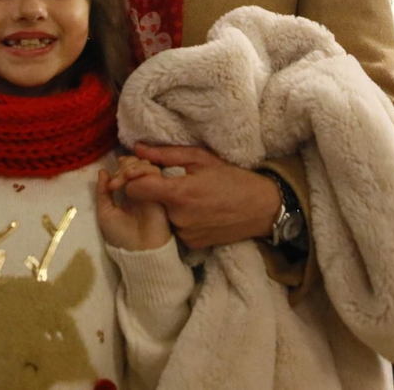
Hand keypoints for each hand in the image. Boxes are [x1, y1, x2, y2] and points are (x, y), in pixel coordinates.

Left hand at [96, 157, 172, 250]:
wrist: (137, 250)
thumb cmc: (120, 236)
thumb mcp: (105, 212)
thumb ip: (102, 192)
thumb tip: (103, 171)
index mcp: (128, 193)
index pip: (127, 169)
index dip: (120, 167)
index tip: (110, 180)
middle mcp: (141, 189)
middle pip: (137, 164)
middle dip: (125, 166)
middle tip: (115, 181)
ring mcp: (151, 189)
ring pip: (147, 166)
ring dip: (132, 167)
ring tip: (121, 180)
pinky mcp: (160, 191)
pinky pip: (155, 173)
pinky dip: (142, 170)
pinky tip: (130, 179)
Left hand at [118, 145, 281, 249]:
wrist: (261, 208)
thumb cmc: (232, 178)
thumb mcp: (200, 158)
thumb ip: (165, 154)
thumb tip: (137, 149)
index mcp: (178, 193)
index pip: (134, 189)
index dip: (133, 180)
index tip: (142, 173)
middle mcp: (178, 218)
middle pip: (147, 204)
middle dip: (152, 192)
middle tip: (169, 182)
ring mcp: (184, 235)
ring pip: (161, 218)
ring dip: (166, 207)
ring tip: (187, 197)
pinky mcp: (192, 245)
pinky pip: (175, 230)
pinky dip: (179, 220)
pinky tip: (195, 211)